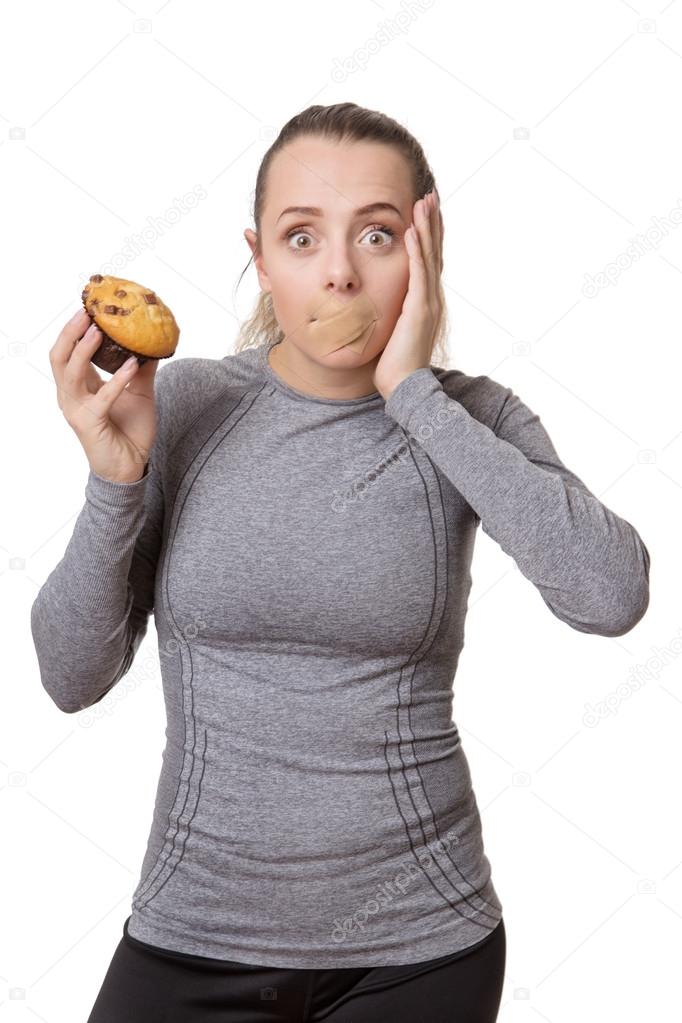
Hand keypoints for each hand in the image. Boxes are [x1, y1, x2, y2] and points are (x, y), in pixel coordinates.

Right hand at [49, 308, 158, 483]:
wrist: (131, 467)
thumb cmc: (131, 432)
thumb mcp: (140, 394)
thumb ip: (142, 370)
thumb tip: (153, 343)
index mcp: (80, 387)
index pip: (68, 352)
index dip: (73, 330)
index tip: (88, 307)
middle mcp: (71, 396)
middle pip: (59, 357)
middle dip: (70, 332)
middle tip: (86, 311)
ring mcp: (77, 410)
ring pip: (71, 373)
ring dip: (85, 349)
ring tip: (100, 330)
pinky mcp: (89, 423)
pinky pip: (102, 397)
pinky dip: (118, 379)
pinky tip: (133, 364)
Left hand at [373, 188, 443, 400]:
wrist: (404, 387)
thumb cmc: (394, 364)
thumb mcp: (391, 330)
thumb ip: (390, 312)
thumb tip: (375, 301)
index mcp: (424, 301)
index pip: (427, 260)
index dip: (428, 234)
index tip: (424, 211)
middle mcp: (431, 298)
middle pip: (433, 251)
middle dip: (432, 222)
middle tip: (430, 195)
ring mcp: (427, 303)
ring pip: (429, 257)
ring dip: (426, 228)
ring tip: (423, 202)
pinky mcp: (419, 310)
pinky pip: (418, 274)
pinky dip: (416, 251)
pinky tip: (413, 231)